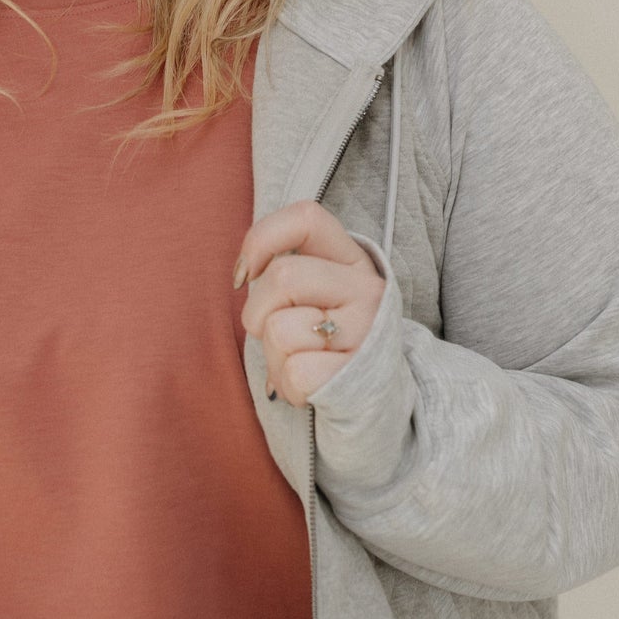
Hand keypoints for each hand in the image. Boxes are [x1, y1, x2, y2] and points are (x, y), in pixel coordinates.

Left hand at [233, 199, 384, 408]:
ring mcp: (366, 331)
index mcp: (354, 261)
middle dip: (256, 312)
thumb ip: (287, 272)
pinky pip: (294, 373)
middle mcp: (368, 289)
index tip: (247, 274)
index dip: (261, 239)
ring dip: (273, 356)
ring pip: (279, 330)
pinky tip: (310, 387)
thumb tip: (242, 275)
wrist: (376, 400)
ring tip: (299, 362)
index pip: (307, 218)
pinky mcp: (356, 374)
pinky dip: (288, 386)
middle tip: (270, 333)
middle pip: (282, 277)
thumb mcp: (317, 296)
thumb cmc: (327, 342)